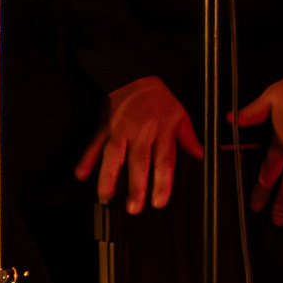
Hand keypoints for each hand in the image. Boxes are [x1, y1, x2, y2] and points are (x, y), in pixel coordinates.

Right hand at [74, 76, 201, 212]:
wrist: (136, 73)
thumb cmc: (161, 98)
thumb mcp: (181, 115)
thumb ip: (188, 139)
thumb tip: (201, 156)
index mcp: (162, 131)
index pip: (164, 161)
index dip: (162, 182)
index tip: (159, 202)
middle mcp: (141, 132)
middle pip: (139, 162)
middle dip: (136, 186)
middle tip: (134, 208)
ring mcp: (120, 129)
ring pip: (114, 155)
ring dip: (109, 176)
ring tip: (106, 197)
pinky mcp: (104, 125)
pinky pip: (94, 143)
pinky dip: (87, 158)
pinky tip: (81, 174)